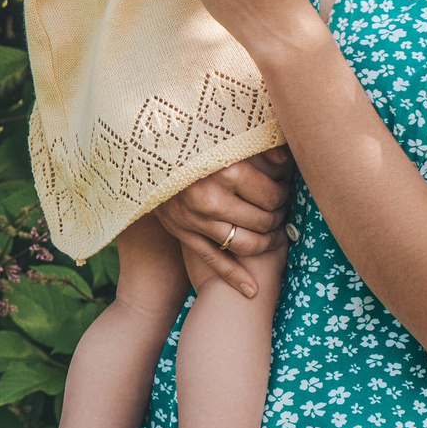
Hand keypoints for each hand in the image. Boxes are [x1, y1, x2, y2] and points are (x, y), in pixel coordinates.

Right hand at [150, 149, 294, 297]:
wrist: (141, 153)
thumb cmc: (187, 140)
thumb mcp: (221, 137)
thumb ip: (256, 146)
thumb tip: (285, 160)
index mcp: (226, 170)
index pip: (271, 196)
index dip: (283, 195)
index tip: (283, 190)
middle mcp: (212, 200)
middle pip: (262, 221)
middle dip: (278, 218)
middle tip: (281, 211)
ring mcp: (195, 220)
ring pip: (244, 245)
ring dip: (266, 244)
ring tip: (274, 236)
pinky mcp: (182, 233)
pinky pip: (214, 261)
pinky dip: (235, 277)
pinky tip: (252, 290)